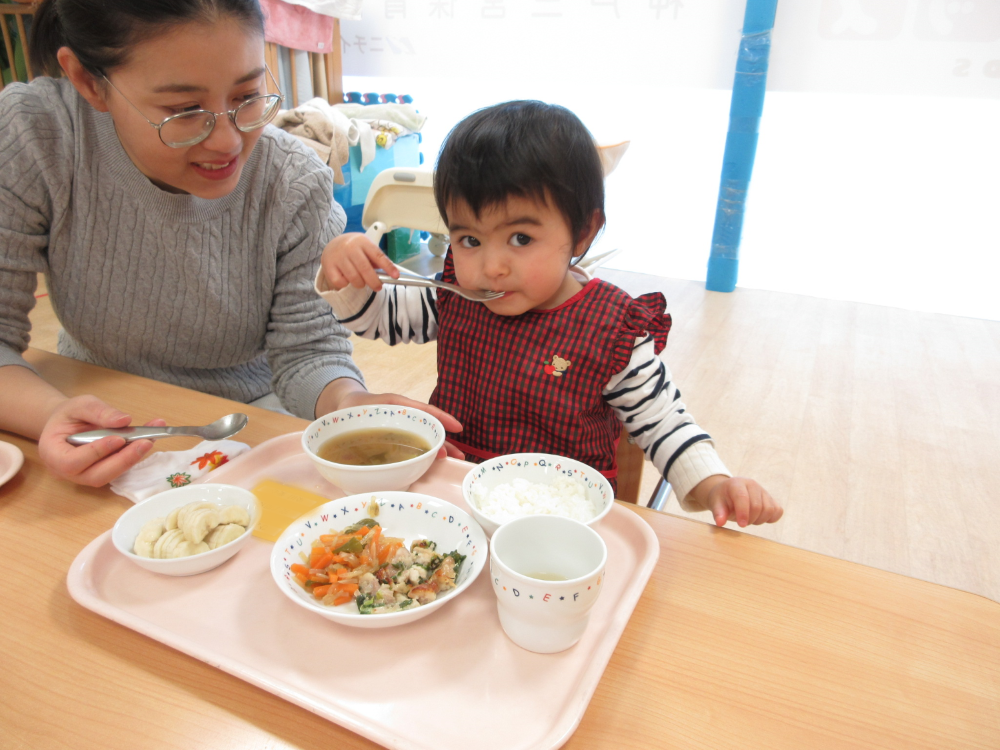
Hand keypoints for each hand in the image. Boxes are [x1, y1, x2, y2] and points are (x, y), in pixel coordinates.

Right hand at [37, 395, 166, 486]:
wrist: (67, 423)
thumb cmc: (69, 415)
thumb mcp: (80, 405)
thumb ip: (98, 411)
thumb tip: (123, 420)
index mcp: (52, 454)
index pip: (71, 462)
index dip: (95, 453)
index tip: (117, 438)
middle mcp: (66, 472)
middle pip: (95, 476)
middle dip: (122, 460)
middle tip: (145, 442)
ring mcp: (84, 476)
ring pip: (110, 476)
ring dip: (132, 459)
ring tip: (150, 438)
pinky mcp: (101, 473)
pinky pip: (118, 469)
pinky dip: (134, 455)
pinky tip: (148, 438)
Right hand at [320, 232, 398, 292]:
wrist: (332, 244)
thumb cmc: (354, 249)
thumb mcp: (365, 248)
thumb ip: (375, 259)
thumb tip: (389, 274)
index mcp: (362, 241)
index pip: (378, 255)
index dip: (388, 266)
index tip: (396, 276)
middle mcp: (349, 247)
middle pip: (365, 269)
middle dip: (374, 281)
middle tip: (378, 287)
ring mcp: (338, 256)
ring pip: (354, 278)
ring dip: (360, 284)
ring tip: (361, 282)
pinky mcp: (328, 266)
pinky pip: (341, 282)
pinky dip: (346, 284)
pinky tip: (347, 279)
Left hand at [337, 389, 465, 459]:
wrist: (345, 406)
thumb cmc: (353, 407)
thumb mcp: (355, 411)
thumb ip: (357, 425)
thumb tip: (357, 445)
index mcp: (397, 406)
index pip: (424, 410)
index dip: (442, 419)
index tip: (458, 428)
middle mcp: (404, 417)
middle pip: (428, 427)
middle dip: (444, 441)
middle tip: (459, 455)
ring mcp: (402, 428)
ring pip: (423, 437)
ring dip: (436, 448)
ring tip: (448, 459)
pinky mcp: (398, 437)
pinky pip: (413, 444)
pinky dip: (423, 453)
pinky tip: (430, 462)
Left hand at [690, 475, 782, 527]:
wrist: (727, 492)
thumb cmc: (721, 499)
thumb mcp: (715, 504)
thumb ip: (718, 513)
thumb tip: (720, 523)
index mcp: (737, 484)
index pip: (743, 497)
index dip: (743, 513)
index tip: (741, 525)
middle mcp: (752, 485)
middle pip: (757, 506)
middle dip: (750, 519)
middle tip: (742, 522)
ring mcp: (763, 491)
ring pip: (769, 509)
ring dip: (760, 520)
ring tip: (749, 519)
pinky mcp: (771, 498)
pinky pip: (778, 511)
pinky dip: (771, 518)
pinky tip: (759, 518)